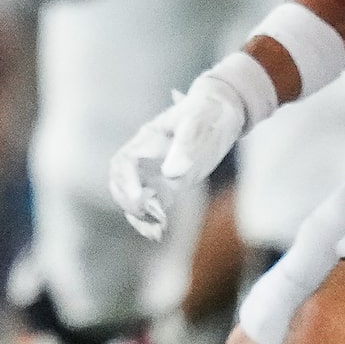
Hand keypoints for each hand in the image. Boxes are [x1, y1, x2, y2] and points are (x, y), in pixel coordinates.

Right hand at [107, 75, 251, 239]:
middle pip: (121, 182)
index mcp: (147, 139)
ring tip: (156, 230)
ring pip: (133, 198)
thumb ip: (185, 145)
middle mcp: (146, 158)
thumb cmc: (207, 110)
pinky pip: (152, 206)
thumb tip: (171, 173)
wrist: (223, 110)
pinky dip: (151, 221)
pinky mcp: (170, 185)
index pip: (124, 162)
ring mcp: (157, 172)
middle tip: (151, 216)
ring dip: (139, 216)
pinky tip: (160, 232)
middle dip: (129, 201)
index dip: (127, 181)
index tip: (141, 198)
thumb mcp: (199, 121)